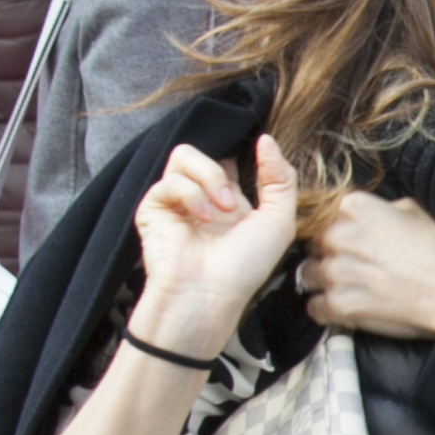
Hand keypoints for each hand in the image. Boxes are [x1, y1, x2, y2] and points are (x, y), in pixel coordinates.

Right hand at [129, 135, 302, 354]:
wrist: (209, 295)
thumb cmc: (245, 267)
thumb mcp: (279, 222)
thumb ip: (280, 179)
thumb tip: (266, 140)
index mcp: (230, 201)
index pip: (230, 159)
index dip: (242, 153)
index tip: (258, 151)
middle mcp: (202, 198)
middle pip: (205, 150)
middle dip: (221, 168)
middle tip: (232, 202)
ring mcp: (176, 201)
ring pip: (184, 154)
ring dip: (209, 178)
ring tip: (221, 211)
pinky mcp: (153, 207)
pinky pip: (170, 180)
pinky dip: (191, 195)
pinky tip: (202, 219)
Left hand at [299, 192, 434, 341]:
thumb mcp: (411, 210)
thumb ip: (376, 208)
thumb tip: (360, 215)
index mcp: (354, 207)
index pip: (321, 216)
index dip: (333, 232)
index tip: (345, 244)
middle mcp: (337, 235)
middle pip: (311, 245)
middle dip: (327, 256)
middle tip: (352, 268)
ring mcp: (335, 271)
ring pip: (307, 275)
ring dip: (324, 283)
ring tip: (351, 289)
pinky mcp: (339, 304)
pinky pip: (314, 307)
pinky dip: (329, 310)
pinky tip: (351, 307)